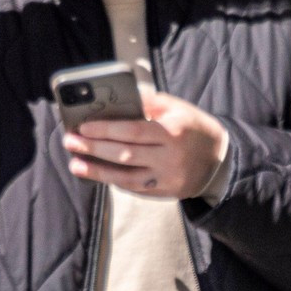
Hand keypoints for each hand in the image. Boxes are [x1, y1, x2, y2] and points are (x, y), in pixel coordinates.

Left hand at [64, 92, 227, 199]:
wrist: (219, 160)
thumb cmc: (192, 127)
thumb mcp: (178, 108)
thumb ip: (150, 103)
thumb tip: (119, 99)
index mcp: (173, 132)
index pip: (133, 131)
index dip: (106, 130)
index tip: (83, 127)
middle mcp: (170, 157)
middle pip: (125, 154)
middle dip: (94, 149)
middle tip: (70, 142)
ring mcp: (167, 178)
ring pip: (126, 177)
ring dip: (97, 171)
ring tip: (75, 164)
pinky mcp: (164, 192)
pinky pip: (134, 187)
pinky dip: (114, 180)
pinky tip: (97, 173)